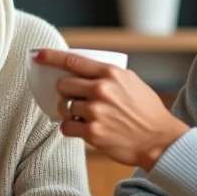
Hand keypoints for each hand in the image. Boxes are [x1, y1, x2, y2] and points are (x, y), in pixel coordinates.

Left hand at [31, 48, 188, 170]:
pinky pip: (66, 127)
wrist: (160, 141)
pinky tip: (82, 129)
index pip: (72, 61)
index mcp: (111, 74)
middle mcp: (101, 90)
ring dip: (69, 113)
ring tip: (85, 117)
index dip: (50, 57)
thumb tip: (84, 71)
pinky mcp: (92, 133)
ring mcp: (95, 112)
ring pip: (64, 107)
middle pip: (63, 86)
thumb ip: (108, 75)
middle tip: (77, 100)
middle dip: (66, 92)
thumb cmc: (147, 111)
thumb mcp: (132, 82)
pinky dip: (70, 128)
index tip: (36, 54)